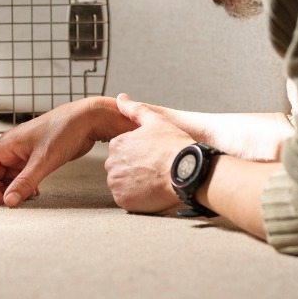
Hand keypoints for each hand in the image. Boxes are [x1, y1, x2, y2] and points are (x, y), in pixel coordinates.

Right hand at [0, 97, 135, 206]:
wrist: (86, 119)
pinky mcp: (35, 156)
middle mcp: (11, 147)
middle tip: (16, 201)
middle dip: (1, 190)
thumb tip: (8, 201)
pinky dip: (25, 184)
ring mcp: (23, 152)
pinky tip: (36, 192)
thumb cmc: (65, 131)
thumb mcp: (43, 161)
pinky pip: (22, 173)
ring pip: (8, 175)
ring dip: (14, 188)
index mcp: (7, 144)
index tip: (3, 200)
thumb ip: (24, 182)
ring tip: (28, 197)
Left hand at [106, 93, 194, 213]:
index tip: (152, 157)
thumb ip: (135, 110)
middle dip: (134, 169)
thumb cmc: (174, 145)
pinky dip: (137, 198)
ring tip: (154, 180)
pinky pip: (127, 199)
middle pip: (120, 168)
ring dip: (134, 184)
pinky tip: (152, 191)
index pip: (121, 151)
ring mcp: (116, 183)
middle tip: (155, 169)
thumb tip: (120, 98)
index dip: (139, 154)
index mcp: (116, 144)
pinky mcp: (123, 200)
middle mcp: (111, 163)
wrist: (186, 171)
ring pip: (122, 184)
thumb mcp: (156, 121)